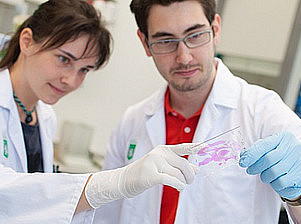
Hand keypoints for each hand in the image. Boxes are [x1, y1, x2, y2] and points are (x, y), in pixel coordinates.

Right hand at [85, 143, 202, 207]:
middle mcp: (159, 153)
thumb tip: (197, 169)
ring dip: (184, 182)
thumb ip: (178, 165)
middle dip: (190, 174)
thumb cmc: (145, 173)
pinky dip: (178, 185)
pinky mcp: (151, 175)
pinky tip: (179, 187)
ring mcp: (154, 163)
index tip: (207, 146)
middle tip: (190, 181)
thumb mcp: (162, 165)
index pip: (182, 147)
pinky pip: (172, 180)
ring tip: (181, 185)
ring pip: (179, 174)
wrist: (124, 180)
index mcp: (162, 149)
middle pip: (184, 164)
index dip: (195, 147)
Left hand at [239, 132, 300, 199]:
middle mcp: (292, 148)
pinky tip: (275, 180)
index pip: (263, 146)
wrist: (298, 166)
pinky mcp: (299, 176)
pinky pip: (280, 183)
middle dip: (255, 167)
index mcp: (283, 138)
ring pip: (273, 173)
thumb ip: (256, 149)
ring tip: (266, 175)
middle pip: (267, 160)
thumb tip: (243, 156)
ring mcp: (297, 161)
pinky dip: (274, 184)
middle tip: (250, 170)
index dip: (250, 155)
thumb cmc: (280, 156)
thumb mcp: (270, 148)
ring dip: (265, 176)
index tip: (242, 162)